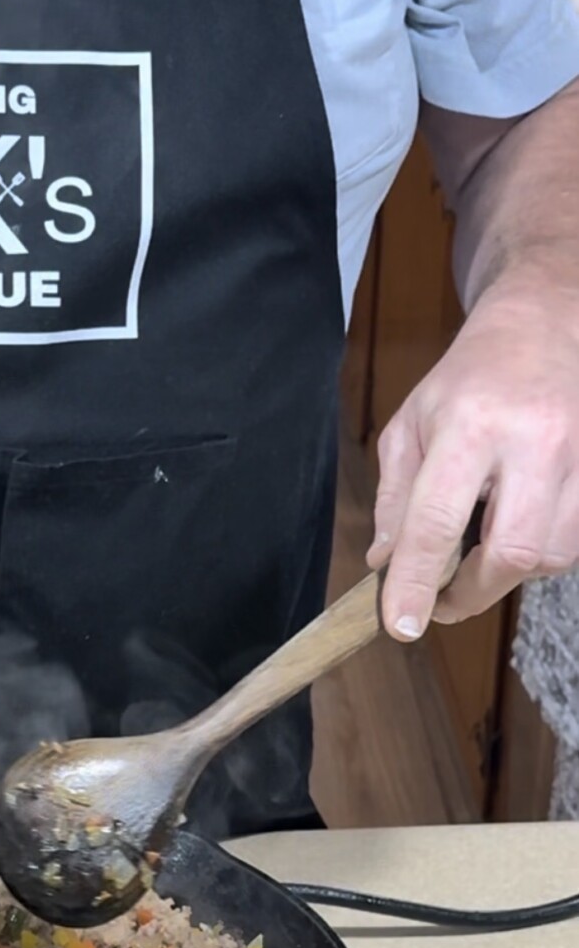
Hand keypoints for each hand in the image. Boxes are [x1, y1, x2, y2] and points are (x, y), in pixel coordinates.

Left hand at [367, 277, 578, 638]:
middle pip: (511, 552)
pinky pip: (576, 541)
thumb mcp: (413, 423)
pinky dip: (543, 551)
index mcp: (472, 426)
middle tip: (442, 599)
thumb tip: (387, 563)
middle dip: (472, 592)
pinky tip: (520, 525)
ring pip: (551, 554)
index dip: (416, 583)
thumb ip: (396, 497)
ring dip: (509, 570)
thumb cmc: (472, 377)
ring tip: (482, 548)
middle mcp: (536, 441)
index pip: (438, 523)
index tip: (402, 626)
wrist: (549, 321)